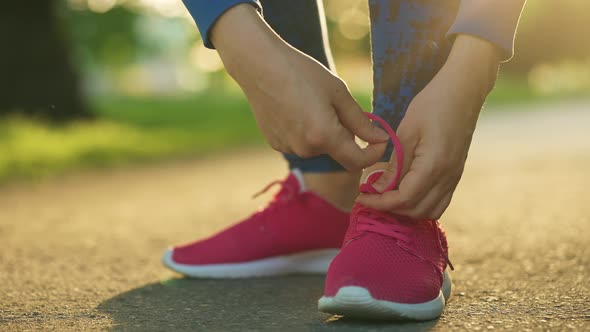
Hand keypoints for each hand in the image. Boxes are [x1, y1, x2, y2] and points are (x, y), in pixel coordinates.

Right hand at [210, 5, 387, 169]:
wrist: (259, 65)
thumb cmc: (301, 72)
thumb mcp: (337, 92)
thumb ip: (360, 120)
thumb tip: (380, 139)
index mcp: (323, 136)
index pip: (357, 162)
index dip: (373, 154)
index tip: (380, 141)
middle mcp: (305, 149)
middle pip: (337, 152)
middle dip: (344, 135)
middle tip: (336, 106)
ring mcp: (287, 148)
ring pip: (318, 148)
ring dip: (323, 133)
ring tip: (310, 103)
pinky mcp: (275, 143)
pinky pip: (300, 143)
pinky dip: (305, 132)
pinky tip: (294, 108)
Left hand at [357, 35, 499, 219]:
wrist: (464, 90)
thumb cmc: (433, 104)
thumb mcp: (407, 130)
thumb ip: (394, 164)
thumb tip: (378, 188)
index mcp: (434, 165)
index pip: (403, 199)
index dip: (379, 203)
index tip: (361, 197)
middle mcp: (448, 177)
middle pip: (416, 211)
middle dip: (391, 208)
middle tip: (371, 196)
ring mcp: (455, 177)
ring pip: (430, 211)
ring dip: (406, 210)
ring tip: (386, 195)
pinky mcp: (456, 174)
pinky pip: (439, 201)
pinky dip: (421, 204)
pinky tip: (404, 192)